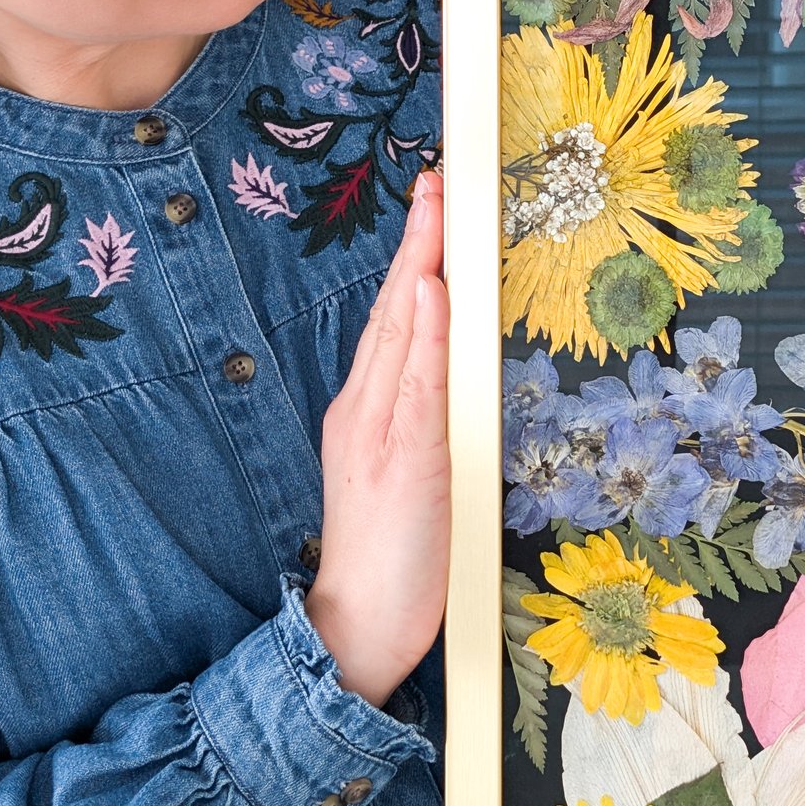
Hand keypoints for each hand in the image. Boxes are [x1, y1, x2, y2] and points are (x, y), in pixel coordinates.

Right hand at [307, 171, 450, 708]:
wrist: (359, 623)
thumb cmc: (389, 557)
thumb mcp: (404, 473)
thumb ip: (417, 414)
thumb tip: (445, 365)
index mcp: (364, 412)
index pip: (393, 320)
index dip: (412, 261)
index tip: (430, 209)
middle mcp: (364, 411)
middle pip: (392, 311)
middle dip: (416, 242)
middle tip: (435, 182)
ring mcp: (379, 432)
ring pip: (401, 332)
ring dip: (420, 266)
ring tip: (435, 211)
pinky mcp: (402, 459)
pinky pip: (414, 384)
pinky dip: (421, 334)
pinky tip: (429, 293)